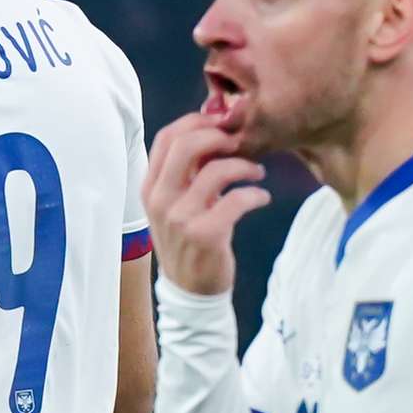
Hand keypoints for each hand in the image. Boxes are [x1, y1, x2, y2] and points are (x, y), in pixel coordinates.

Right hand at [140, 110, 273, 297]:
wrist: (190, 291)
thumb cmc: (187, 241)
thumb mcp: (174, 205)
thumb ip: (185, 172)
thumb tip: (213, 131)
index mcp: (150, 188)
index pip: (167, 137)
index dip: (197, 121)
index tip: (222, 124)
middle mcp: (159, 200)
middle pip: (187, 144)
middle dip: (220, 136)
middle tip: (241, 143)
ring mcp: (180, 218)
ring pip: (216, 169)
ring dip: (245, 165)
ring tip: (257, 172)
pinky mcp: (205, 235)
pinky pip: (237, 199)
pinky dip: (256, 194)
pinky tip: (262, 198)